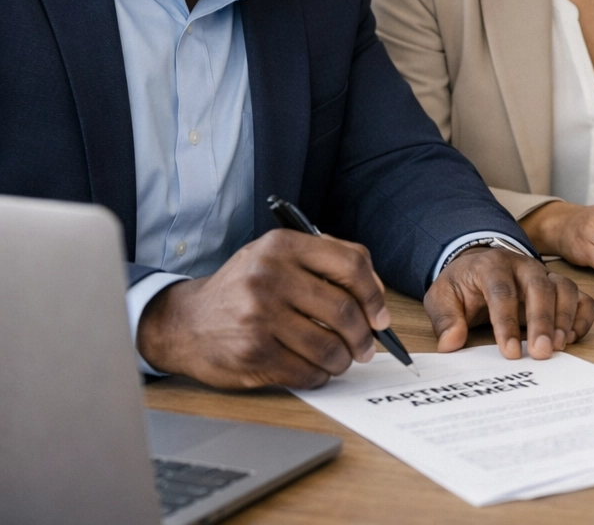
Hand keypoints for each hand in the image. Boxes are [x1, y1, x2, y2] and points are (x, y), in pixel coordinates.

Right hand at [137, 229, 392, 389]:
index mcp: (282, 246)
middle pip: (344, 309)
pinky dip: (319, 375)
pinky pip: (306, 370)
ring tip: (341, 360)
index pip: (351, 263)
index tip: (380, 316)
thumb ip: (327, 262)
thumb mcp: (278, 258)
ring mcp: (259, 315)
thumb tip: (377, 296)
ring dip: (343, 360)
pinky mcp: (252, 351)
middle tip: (366, 347)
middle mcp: (269, 276)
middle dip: (364, 336)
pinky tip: (316, 370)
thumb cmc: (244, 289)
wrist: (185, 322)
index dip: (375, 294)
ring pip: (328, 345)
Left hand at [425, 246, 593, 359]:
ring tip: (557, 347)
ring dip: (564, 319)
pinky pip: (582, 298)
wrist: (479, 268)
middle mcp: (524, 266)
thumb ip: (445, 319)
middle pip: (540, 287)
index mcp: (492, 265)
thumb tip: (451, 342)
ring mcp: (546, 275)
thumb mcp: (442, 297)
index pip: (502, 291)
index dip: (506, 323)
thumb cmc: (463, 285)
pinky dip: (582, 317)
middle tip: (541, 352)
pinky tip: (571, 339)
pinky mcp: (560, 287)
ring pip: (565, 289)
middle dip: (542, 321)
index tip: (509, 352)